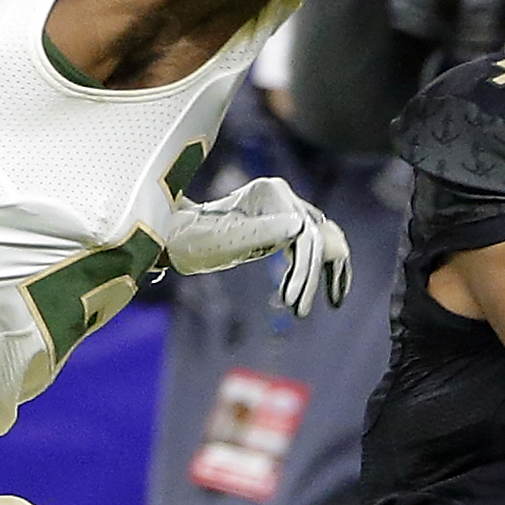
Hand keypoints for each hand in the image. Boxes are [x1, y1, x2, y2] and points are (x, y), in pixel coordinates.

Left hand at [166, 177, 350, 314]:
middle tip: (300, 313)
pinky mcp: (280, 222)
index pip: (305, 235)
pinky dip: (316, 267)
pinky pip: (310, 245)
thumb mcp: (226, 238)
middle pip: (316, 239)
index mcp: (272, 192)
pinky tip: (311, 292)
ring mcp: (283, 209)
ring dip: (325, 273)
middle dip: (312, 278)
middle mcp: (283, 195)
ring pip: (320, 241)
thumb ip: (263, 231)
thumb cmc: (193, 236)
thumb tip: (300, 229)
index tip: (291, 304)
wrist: (175, 233)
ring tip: (328, 302)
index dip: (305, 272)